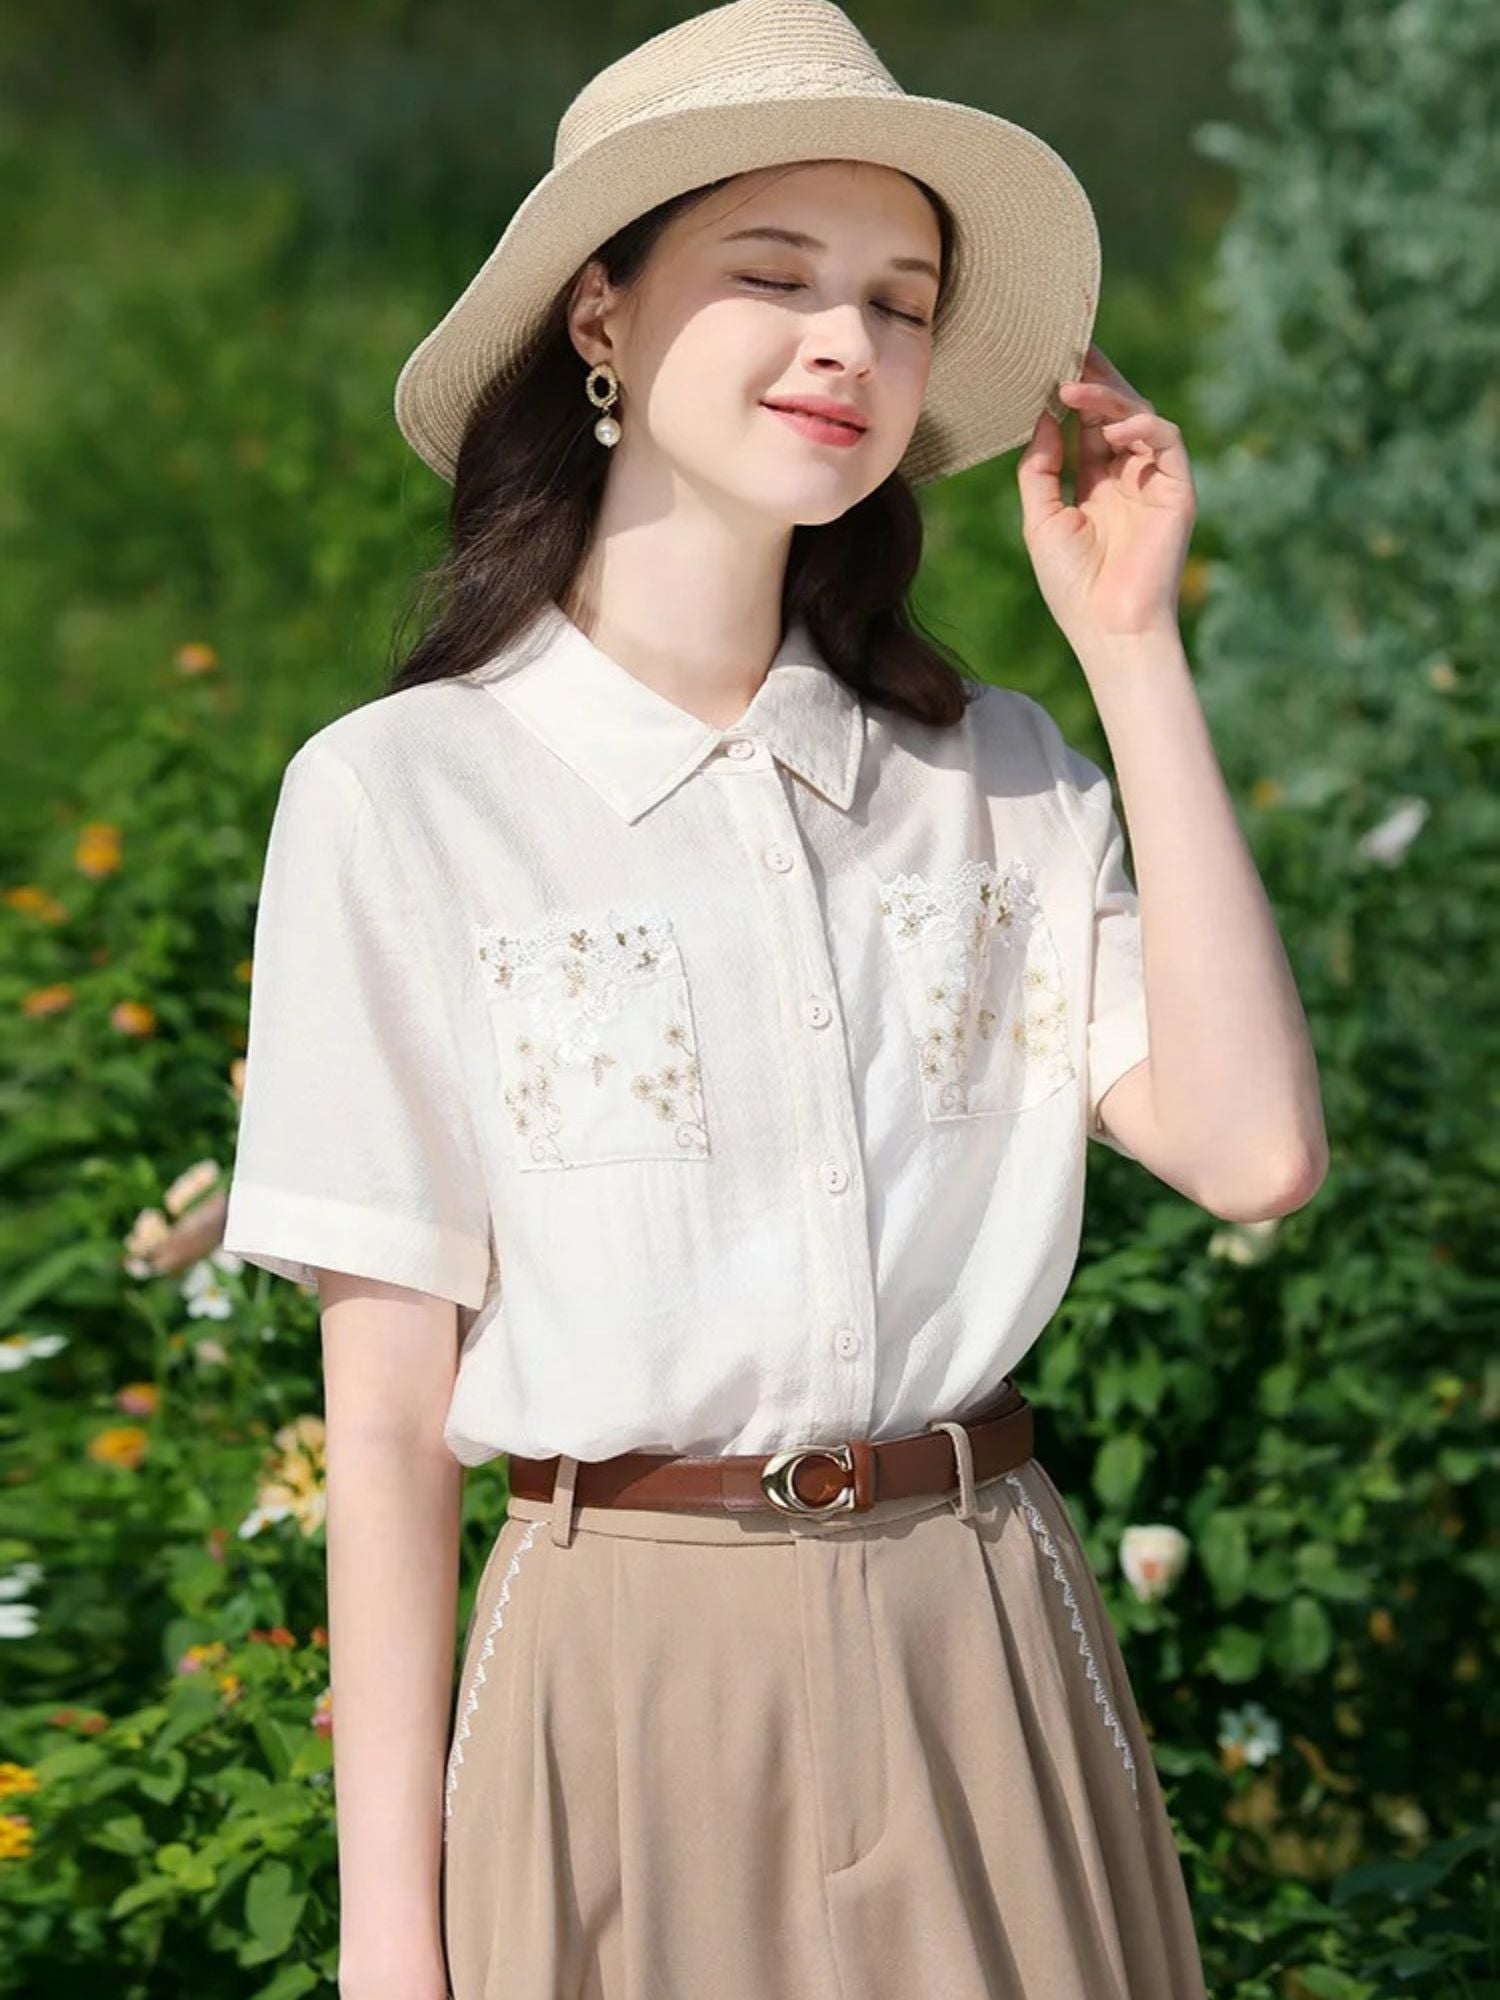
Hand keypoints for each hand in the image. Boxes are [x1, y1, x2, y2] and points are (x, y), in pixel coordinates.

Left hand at [1016, 341, 1196, 656]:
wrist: (1109, 629)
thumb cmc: (1072, 585)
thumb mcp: (1041, 519)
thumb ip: (1040, 468)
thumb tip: (1042, 416)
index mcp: (1096, 483)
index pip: (1088, 425)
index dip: (1073, 394)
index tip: (1048, 362)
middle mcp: (1127, 476)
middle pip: (1115, 411)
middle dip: (1093, 380)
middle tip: (1067, 350)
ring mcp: (1155, 481)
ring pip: (1139, 417)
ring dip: (1108, 398)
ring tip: (1074, 388)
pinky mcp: (1178, 490)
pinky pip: (1167, 441)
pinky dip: (1142, 427)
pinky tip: (1112, 431)